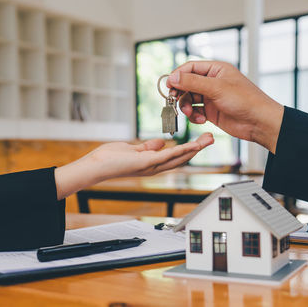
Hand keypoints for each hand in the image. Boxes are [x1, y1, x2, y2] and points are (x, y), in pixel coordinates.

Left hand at [54, 133, 213, 199]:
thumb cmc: (110, 158)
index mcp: (152, 162)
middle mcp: (154, 167)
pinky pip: (167, 156)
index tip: (201, 140)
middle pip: (181, 158)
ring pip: (178, 158)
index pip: (175, 156)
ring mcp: (151, 166)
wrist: (96, 166)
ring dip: (194, 149)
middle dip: (197, 149)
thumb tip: (161, 142)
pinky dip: (181, 151)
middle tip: (211, 139)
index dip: (189, 149)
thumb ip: (148, 146)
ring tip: (207, 140)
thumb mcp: (133, 149)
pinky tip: (192, 146)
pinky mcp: (146, 163)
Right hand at [166, 61, 283, 153]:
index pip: (190, 68)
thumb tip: (173, 77)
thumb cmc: (245, 101)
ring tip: (190, 113)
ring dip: (186, 106)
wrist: (259, 123)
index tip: (169, 85)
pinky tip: (201, 120)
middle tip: (174, 101)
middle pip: (187, 84)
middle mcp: (213, 82)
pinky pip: (195, 111)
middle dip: (180, 93)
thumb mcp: (216, 88)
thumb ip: (193, 82)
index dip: (178, 75)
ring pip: (189, 99)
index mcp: (216, 70)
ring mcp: (211, 97)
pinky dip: (194, 116)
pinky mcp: (211, 111)